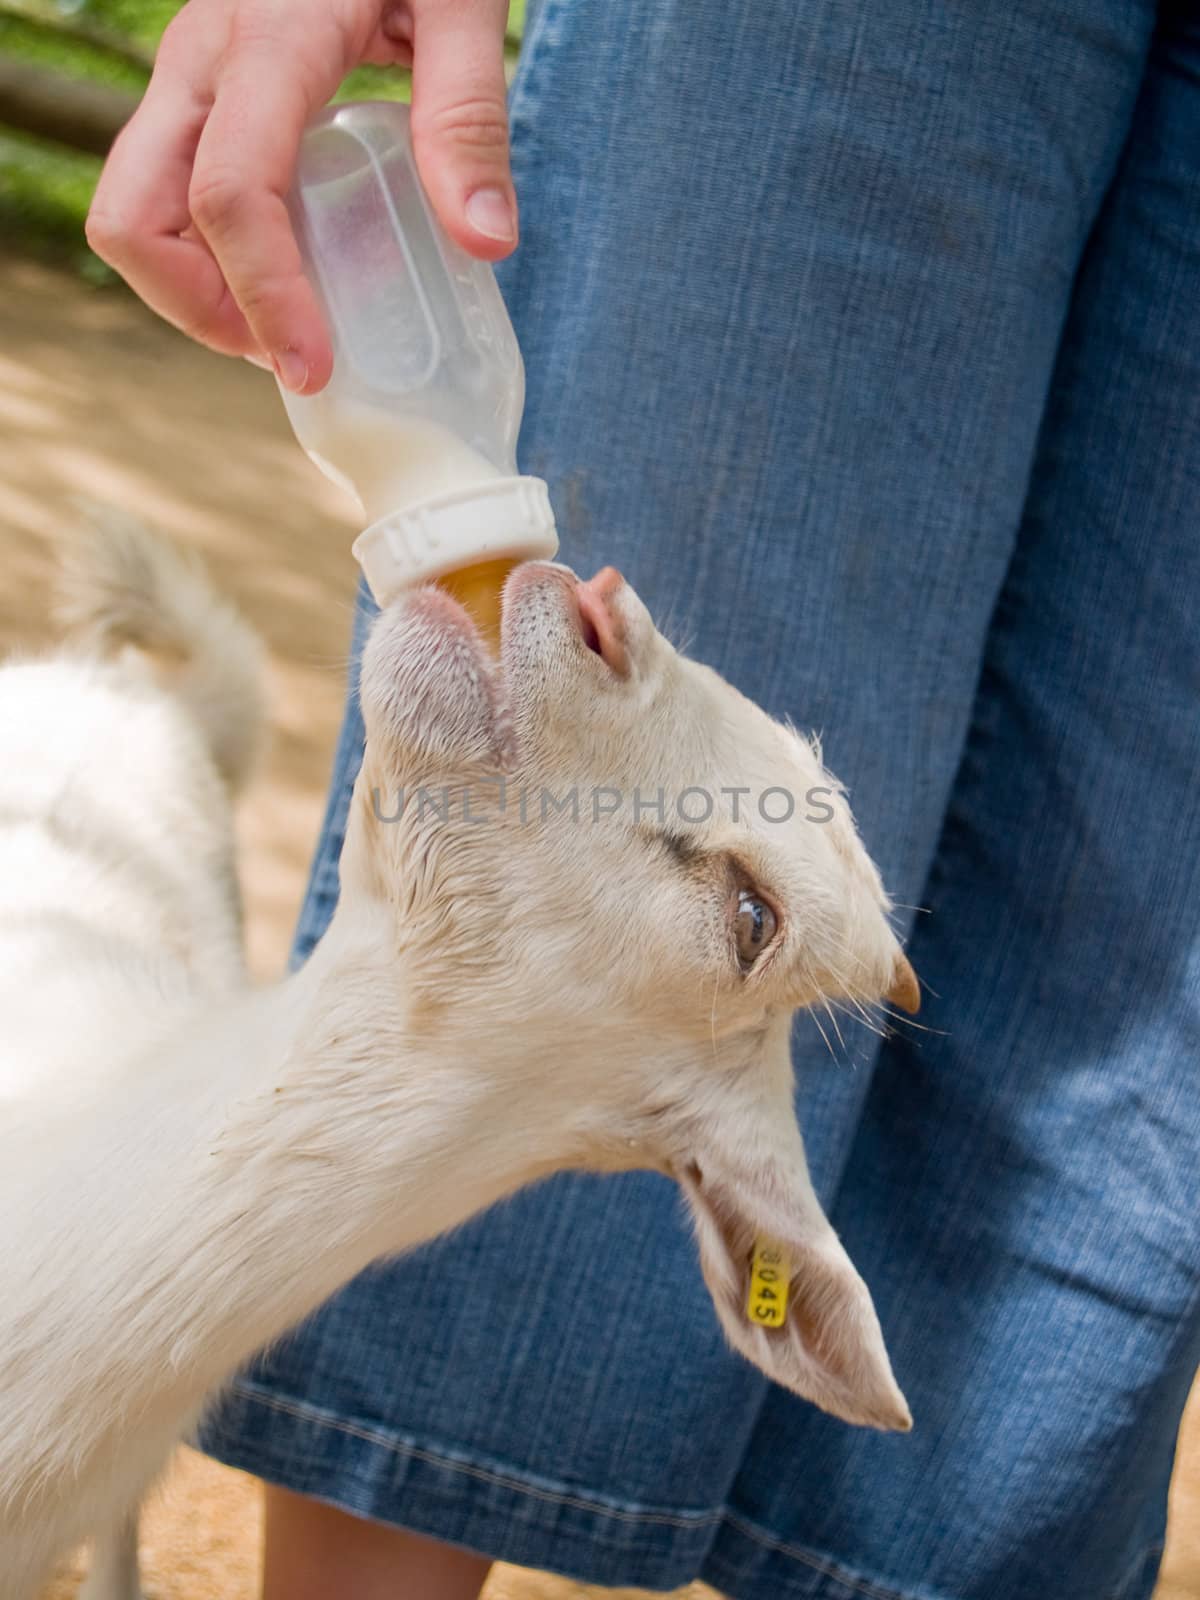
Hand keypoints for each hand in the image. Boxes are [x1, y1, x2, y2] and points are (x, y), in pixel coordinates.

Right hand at [87, 0, 514, 392]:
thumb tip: (486, 241)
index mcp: (268, 42)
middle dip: (201, 309)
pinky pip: (164, 196)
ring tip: (289, 323)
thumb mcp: (463, 6)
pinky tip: (286, 272)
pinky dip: (207, 256)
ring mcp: (186, 77)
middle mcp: (201, 61)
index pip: (230, 194)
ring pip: (133, 214)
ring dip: (195, 291)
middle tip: (291, 351)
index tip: (313, 369)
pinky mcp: (195, 95)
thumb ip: (469, 119)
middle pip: (135, 218)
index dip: (263, 297)